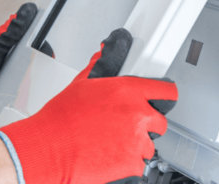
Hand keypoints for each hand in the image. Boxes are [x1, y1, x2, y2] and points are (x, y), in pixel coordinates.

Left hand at [0, 3, 37, 129]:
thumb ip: (11, 31)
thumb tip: (28, 9)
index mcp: (5, 49)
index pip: (31, 44)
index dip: (42, 47)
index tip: (49, 51)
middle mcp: (7, 65)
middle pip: (33, 65)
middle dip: (40, 69)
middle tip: (43, 73)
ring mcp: (6, 85)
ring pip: (30, 85)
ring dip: (35, 88)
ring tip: (40, 90)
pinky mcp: (4, 103)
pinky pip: (21, 103)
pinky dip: (27, 103)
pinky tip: (33, 104)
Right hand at [0, 29, 177, 183]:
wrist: (51, 146)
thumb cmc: (63, 117)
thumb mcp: (81, 84)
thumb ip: (99, 68)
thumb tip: (103, 53)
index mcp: (127, 91)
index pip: (166, 91)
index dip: (166, 95)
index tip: (164, 98)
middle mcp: (137, 114)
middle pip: (161, 121)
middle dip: (147, 124)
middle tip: (127, 126)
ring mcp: (137, 140)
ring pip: (149, 145)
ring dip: (136, 145)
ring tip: (113, 143)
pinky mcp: (132, 163)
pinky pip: (139, 165)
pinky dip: (128, 163)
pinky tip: (110, 156)